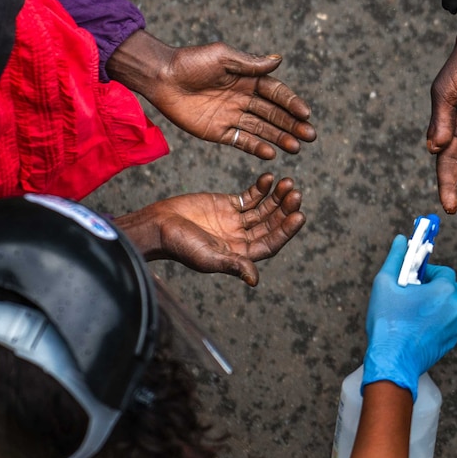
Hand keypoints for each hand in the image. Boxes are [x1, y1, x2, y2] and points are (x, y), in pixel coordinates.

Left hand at [107, 31, 316, 159]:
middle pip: (273, 114)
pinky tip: (271, 153)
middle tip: (310, 136)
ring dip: (280, 138)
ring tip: (296, 148)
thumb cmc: (191, 61)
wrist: (160, 77)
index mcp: (248, 79)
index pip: (276, 93)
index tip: (306, 113)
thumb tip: (278, 61)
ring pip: (262, 130)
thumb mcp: (222, 57)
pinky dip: (256, 148)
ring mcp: (232, 116)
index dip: (291, 103)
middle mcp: (244, 99)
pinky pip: (241, 141)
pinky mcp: (218, 131)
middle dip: (292, 125)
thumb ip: (250, 64)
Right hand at [114, 174, 304, 285]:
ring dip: (277, 197)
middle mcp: (242, 238)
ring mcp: (236, 221)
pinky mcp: (227, 205)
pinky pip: (250, 196)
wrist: (157, 226)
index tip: (299, 215)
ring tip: (287, 182)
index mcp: (240, 255)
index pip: (271, 243)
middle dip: (284, 209)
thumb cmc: (180, 246)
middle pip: (270, 223)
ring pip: (264, 208)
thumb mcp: (208, 257)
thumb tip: (255, 279)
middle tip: (295, 193)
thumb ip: (233, 264)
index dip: (286, 231)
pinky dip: (261, 187)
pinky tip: (270, 177)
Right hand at [362, 234, 456, 400]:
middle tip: (411, 295)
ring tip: (411, 312)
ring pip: (449, 306)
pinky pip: (447, 323)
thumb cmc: (388, 322)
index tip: (412, 280)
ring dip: (435, 304)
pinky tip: (415, 327)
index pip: (443, 271)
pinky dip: (436, 321)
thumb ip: (396, 258)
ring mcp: (455, 327)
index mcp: (444, 290)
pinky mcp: (451, 342)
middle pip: (449, 288)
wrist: (392, 361)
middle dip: (433, 288)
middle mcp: (456, 307)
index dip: (426, 273)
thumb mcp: (385, 284)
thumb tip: (401, 240)